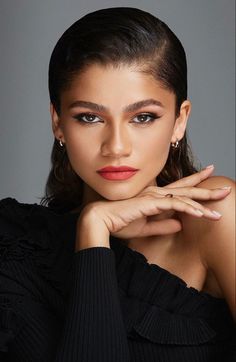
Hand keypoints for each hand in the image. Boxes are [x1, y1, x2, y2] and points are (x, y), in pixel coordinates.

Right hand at [77, 165, 230, 242]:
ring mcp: (154, 196)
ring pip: (185, 197)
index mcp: (155, 197)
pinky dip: (190, 208)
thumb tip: (180, 226)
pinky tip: (203, 213)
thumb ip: (163, 226)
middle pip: (187, 190)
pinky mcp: (151, 202)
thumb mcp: (146, 227)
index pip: (179, 188)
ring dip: (205, 201)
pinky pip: (176, 205)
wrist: (101, 220)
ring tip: (221, 202)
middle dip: (207, 189)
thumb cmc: (119, 222)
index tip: (208, 174)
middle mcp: (157, 193)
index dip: (195, 182)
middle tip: (226, 187)